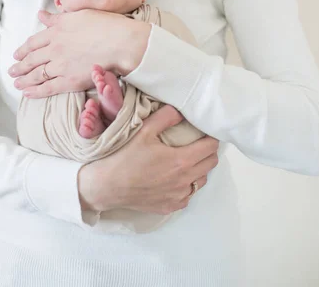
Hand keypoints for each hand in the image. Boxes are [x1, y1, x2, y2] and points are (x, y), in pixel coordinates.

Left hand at [8, 8, 150, 97]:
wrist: (121, 43)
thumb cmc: (106, 25)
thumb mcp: (78, 15)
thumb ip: (57, 18)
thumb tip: (41, 14)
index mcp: (56, 30)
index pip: (33, 42)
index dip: (23, 50)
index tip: (17, 55)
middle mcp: (54, 48)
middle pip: (31, 59)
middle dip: (19, 66)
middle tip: (12, 71)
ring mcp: (60, 65)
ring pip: (36, 74)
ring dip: (24, 80)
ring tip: (17, 83)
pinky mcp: (69, 80)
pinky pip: (48, 88)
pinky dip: (36, 92)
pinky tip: (27, 94)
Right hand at [78, 105, 218, 214]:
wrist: (107, 186)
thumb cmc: (125, 156)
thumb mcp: (144, 130)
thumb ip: (166, 117)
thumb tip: (181, 111)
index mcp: (181, 160)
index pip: (210, 147)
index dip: (211, 137)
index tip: (206, 132)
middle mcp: (184, 181)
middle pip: (211, 163)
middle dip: (208, 151)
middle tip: (197, 143)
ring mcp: (178, 196)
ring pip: (201, 180)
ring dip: (198, 168)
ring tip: (185, 159)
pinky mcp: (170, 207)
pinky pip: (188, 195)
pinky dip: (186, 185)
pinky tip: (173, 177)